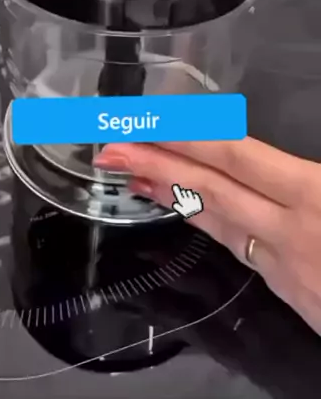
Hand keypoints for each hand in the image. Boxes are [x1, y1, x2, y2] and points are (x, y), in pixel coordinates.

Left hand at [94, 138, 320, 334]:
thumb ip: (314, 172)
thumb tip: (268, 154)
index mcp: (315, 199)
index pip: (235, 156)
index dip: (185, 135)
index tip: (145, 117)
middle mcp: (291, 232)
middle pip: (211, 191)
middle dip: (155, 166)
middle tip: (108, 146)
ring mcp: (287, 267)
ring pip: (217, 223)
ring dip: (169, 195)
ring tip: (129, 173)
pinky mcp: (292, 292)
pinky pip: (239, 248)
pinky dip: (206, 223)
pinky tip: (186, 211)